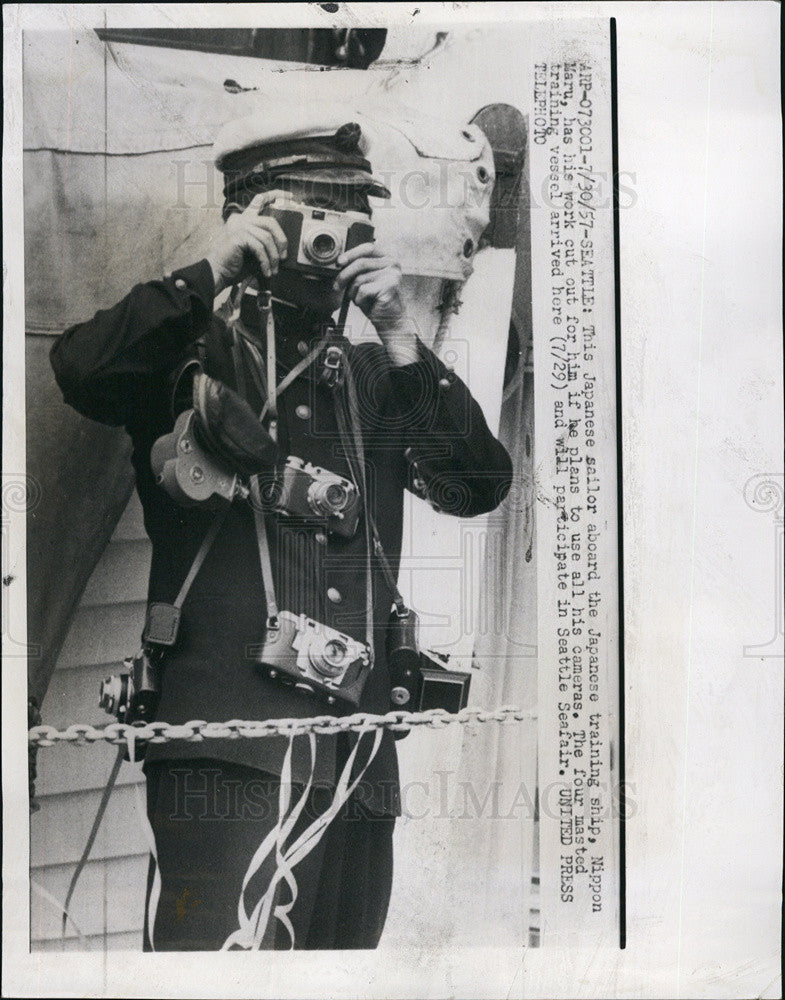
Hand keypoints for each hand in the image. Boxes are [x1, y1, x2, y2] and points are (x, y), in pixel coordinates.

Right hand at [206, 191, 288, 294]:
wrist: (217, 272)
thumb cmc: (235, 263)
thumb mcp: (253, 249)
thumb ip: (264, 241)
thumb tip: (283, 246)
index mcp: (244, 219)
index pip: (260, 200)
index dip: (275, 194)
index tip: (290, 196)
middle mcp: (241, 219)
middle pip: (270, 222)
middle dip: (281, 241)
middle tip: (283, 257)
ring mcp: (239, 226)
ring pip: (267, 238)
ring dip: (273, 257)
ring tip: (273, 269)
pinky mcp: (238, 236)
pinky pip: (260, 247)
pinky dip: (265, 261)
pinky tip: (266, 271)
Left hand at [334, 243, 417, 364]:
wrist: (390, 320)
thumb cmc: (376, 300)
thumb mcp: (365, 280)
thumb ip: (357, 269)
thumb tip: (339, 262)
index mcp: (387, 258)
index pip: (368, 248)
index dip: (351, 253)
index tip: (339, 262)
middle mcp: (392, 263)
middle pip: (361, 263)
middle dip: (344, 275)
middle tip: (336, 286)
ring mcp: (392, 274)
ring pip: (360, 278)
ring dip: (353, 292)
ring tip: (359, 299)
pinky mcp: (389, 286)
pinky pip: (363, 290)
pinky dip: (359, 300)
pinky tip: (367, 304)